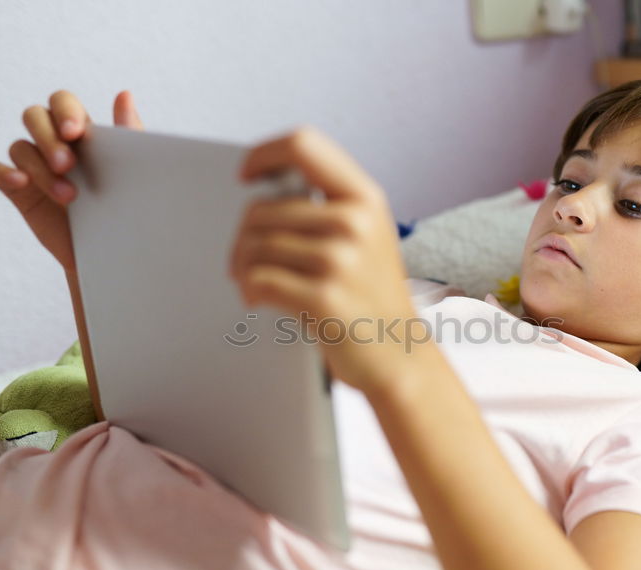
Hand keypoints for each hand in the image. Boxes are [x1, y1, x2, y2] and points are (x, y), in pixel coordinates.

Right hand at [0, 90, 143, 272]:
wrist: (113, 252)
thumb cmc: (124, 207)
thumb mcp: (131, 171)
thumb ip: (127, 134)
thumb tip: (125, 94)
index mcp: (81, 132)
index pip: (62, 103)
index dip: (64, 111)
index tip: (75, 132)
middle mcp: (53, 142)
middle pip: (34, 117)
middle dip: (48, 138)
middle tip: (67, 165)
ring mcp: (33, 166)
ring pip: (20, 147)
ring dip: (40, 168)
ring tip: (68, 196)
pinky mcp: (18, 190)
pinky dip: (3, 173)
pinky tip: (20, 182)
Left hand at [230, 127, 422, 394]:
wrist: (398, 354)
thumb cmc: (373, 297)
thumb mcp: (366, 235)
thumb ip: (327, 203)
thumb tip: (264, 184)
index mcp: (365, 198)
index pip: (303, 145)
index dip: (264, 154)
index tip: (248, 175)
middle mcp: (355, 223)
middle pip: (263, 208)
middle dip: (243, 237)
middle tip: (247, 259)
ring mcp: (341, 260)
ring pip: (255, 245)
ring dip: (242, 268)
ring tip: (253, 282)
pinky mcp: (324, 297)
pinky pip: (259, 279)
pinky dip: (249, 291)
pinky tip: (257, 299)